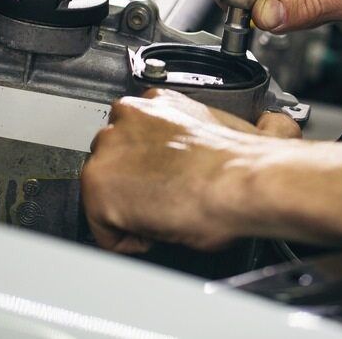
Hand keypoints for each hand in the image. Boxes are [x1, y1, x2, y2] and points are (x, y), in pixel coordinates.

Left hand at [81, 89, 300, 253]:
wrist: (241, 180)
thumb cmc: (239, 163)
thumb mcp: (211, 129)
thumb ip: (186, 135)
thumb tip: (194, 151)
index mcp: (157, 101)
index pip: (133, 133)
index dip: (149, 164)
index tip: (165, 177)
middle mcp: (127, 117)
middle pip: (112, 157)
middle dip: (133, 182)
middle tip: (164, 198)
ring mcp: (109, 150)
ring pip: (103, 189)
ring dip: (127, 207)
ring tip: (162, 215)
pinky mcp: (100, 187)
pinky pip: (102, 229)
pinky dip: (126, 239)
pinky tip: (156, 232)